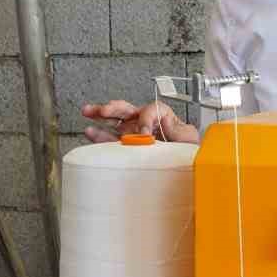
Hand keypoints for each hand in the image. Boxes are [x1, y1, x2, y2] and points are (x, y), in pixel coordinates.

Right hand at [81, 99, 198, 144]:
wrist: (186, 169)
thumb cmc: (188, 152)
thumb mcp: (189, 139)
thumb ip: (178, 129)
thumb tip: (164, 123)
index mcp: (162, 117)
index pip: (151, 110)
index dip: (146, 119)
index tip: (143, 133)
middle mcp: (145, 123)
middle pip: (128, 109)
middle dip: (114, 108)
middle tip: (104, 110)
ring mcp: (134, 134)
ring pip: (115, 120)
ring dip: (100, 115)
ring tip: (88, 111)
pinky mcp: (127, 147)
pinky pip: (111, 140)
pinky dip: (100, 136)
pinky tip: (90, 132)